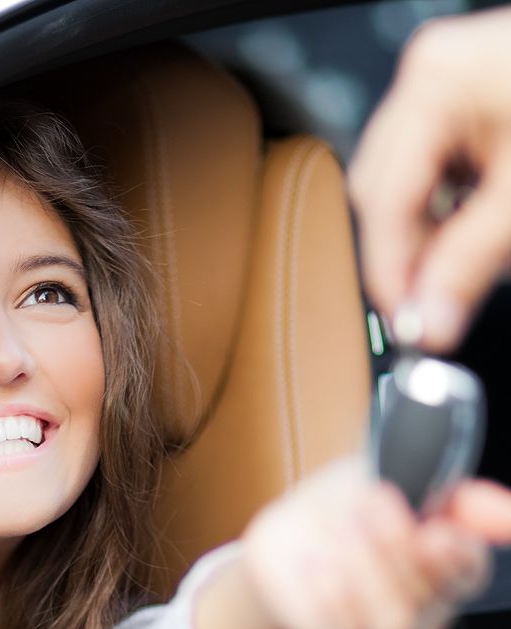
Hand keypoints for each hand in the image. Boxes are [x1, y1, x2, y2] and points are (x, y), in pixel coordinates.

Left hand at [194, 459, 510, 628]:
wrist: (287, 529)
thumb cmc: (348, 502)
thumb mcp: (398, 477)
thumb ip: (456, 494)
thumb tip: (508, 509)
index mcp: (446, 563)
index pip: (471, 573)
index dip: (457, 557)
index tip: (433, 531)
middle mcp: (421, 603)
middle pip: (432, 597)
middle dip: (399, 546)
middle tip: (369, 503)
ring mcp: (379, 624)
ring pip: (397, 621)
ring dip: (368, 571)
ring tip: (342, 528)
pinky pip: (341, 625)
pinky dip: (326, 588)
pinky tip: (312, 559)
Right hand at [349, 8, 510, 349]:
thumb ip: (471, 261)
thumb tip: (430, 319)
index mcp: (436, 84)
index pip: (384, 198)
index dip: (391, 269)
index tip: (408, 320)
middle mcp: (432, 80)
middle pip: (384, 194)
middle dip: (408, 253)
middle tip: (432, 307)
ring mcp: (450, 88)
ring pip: (407, 187)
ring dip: (429, 236)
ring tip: (461, 271)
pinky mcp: (472, 103)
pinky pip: (436, 171)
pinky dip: (450, 210)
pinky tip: (473, 235)